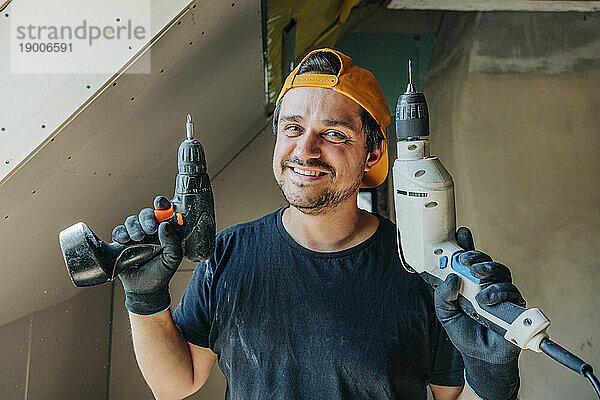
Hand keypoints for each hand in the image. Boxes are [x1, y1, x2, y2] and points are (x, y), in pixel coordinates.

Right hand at [112, 195, 182, 314]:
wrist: (145, 289)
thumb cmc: (162, 272)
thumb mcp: (173, 258)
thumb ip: (173, 242)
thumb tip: (164, 225)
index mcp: (164, 231)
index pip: (163, 212)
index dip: (162, 204)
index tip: (160, 202)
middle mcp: (150, 230)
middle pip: (146, 213)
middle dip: (147, 217)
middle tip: (150, 229)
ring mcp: (135, 236)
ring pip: (131, 220)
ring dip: (134, 226)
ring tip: (138, 238)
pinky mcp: (121, 243)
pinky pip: (118, 231)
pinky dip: (120, 233)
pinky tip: (125, 240)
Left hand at [434, 227, 521, 399]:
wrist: (481, 357)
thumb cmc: (464, 332)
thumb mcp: (445, 314)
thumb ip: (443, 296)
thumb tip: (452, 278)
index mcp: (468, 283)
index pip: (468, 260)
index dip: (466, 245)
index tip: (462, 234)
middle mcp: (485, 284)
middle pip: (485, 261)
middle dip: (476, 256)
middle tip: (466, 260)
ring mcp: (501, 293)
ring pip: (500, 271)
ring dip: (488, 270)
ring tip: (477, 277)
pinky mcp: (514, 305)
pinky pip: (510, 291)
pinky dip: (497, 292)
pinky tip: (486, 299)